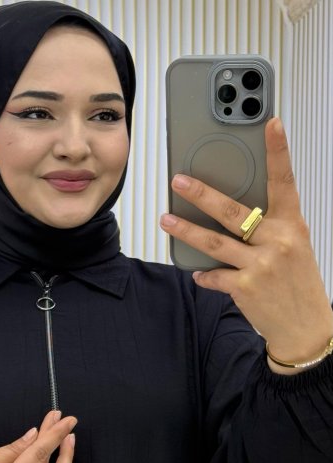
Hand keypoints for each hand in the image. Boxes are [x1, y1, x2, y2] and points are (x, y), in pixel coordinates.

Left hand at [159, 117, 332, 372]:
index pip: (285, 181)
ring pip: (214, 242)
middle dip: (202, 194)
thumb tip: (235, 212)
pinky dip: (204, 274)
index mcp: (293, 225)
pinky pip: (213, 275)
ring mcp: (260, 265)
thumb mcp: (294, 246)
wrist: (306, 327)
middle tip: (179, 180)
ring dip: (185, 230)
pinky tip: (197, 273)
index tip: (271, 125)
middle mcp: (277, 241)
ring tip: (165, 219)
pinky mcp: (245, 287)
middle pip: (233, 211)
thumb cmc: (297, 283)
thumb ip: (269, 227)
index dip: (279, 152)